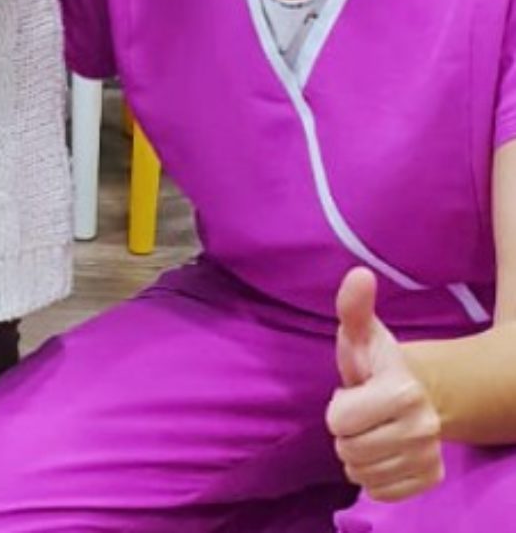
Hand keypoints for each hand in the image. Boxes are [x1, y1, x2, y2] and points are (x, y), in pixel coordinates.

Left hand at [327, 267, 444, 502]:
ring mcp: (428, 456)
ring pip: (362, 472)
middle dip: (346, 432)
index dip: (338, 408)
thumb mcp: (361, 333)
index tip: (354, 393)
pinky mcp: (429, 479)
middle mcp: (423, 427)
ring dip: (357, 454)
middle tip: (361, 413)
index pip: (339, 421)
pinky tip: (382, 452)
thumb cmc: (377, 363)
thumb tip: (359, 274)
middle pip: (349, 450)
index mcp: (404, 390)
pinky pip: (380, 491)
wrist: (417, 392)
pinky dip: (374, 476)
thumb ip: (353, 307)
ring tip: (370, 430)